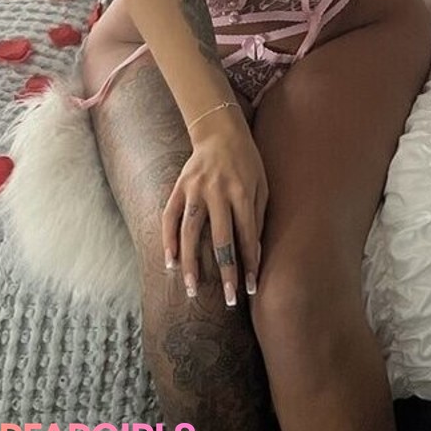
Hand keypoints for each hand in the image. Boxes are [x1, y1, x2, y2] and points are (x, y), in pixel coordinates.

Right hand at [162, 106, 267, 307]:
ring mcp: (195, 189)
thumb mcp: (261, 184)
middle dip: (226, 272)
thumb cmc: (247, 163)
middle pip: (221, 240)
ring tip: (192, 289)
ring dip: (191, 263)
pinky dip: (168, 240)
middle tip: (228, 300)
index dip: (251, 264)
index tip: (252, 289)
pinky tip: (170, 261)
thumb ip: (257, 216)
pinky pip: (169, 217)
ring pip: (191, 232)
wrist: (220, 131)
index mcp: (242, 191)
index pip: (248, 236)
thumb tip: (255, 253)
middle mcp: (218, 192)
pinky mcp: (179, 187)